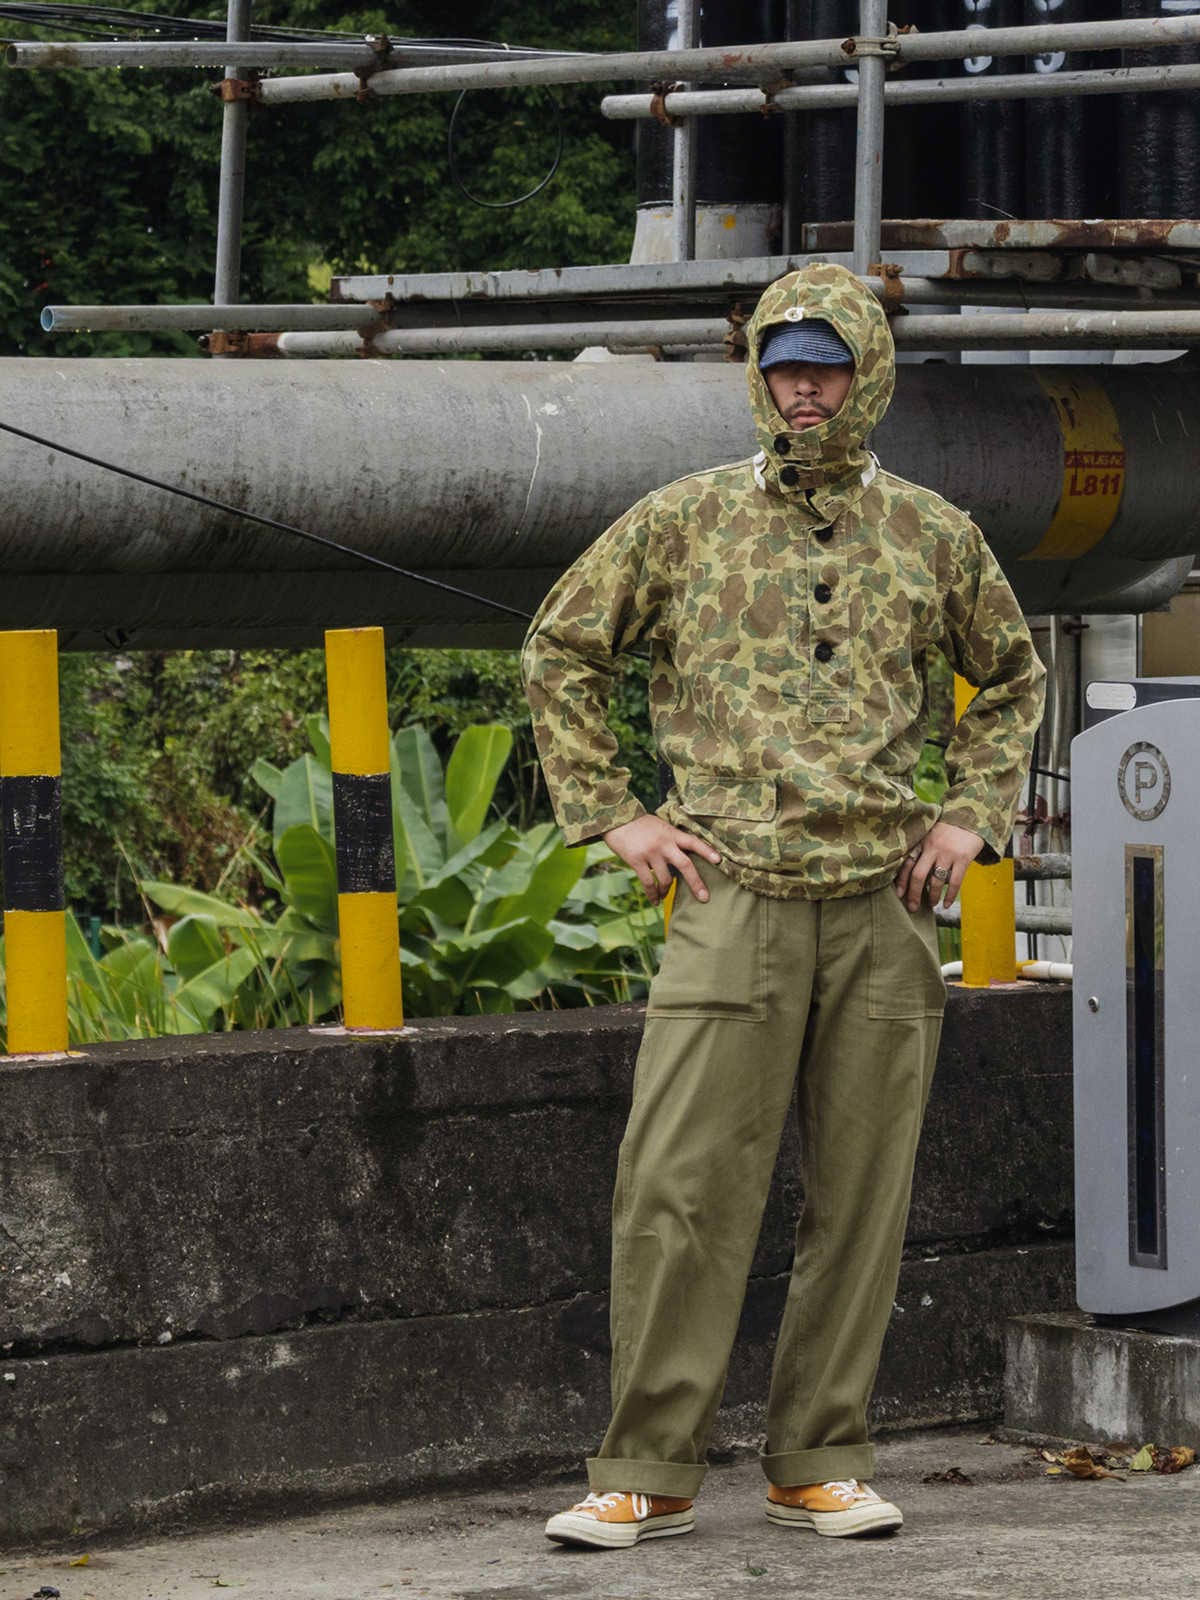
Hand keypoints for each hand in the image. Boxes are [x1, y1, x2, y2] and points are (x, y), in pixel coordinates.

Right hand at [604, 815, 721, 904]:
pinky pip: (648, 883)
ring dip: (667, 891)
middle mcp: (663, 843)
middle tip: (704, 898)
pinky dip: (653, 895)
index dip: (707, 851)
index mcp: (671, 833)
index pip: (693, 842)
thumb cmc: (639, 824)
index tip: (719, 861)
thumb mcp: (660, 825)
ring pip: (665, 878)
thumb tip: (682, 858)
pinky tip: (655, 902)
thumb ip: (671, 839)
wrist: (615, 819)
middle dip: (696, 883)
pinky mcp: (636, 861)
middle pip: (685, 865)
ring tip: (665, 896)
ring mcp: (650, 853)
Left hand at [895, 821, 984, 911]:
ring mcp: (948, 853)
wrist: (971, 817)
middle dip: (914, 894)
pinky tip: (946, 904)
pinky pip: (955, 882)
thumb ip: (921, 850)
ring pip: (936, 881)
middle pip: (918, 875)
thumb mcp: (930, 834)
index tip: (899, 895)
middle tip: (913, 907)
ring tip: (932, 905)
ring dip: (933, 896)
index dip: (901, 881)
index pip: (907, 863)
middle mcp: (932, 848)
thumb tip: (910, 875)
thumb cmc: (947, 830)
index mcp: (921, 842)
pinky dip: (950, 896)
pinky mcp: (963, 858)